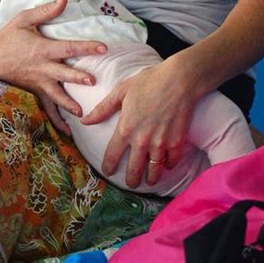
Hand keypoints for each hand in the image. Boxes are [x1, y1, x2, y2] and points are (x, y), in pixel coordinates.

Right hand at [0, 0, 106, 134]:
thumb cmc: (9, 35)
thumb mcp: (24, 19)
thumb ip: (46, 10)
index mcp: (42, 49)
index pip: (67, 47)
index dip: (85, 47)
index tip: (102, 47)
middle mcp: (42, 67)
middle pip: (63, 73)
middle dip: (77, 77)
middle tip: (93, 81)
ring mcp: (38, 82)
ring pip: (55, 95)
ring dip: (68, 103)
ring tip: (81, 113)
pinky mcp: (35, 91)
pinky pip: (46, 108)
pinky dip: (56, 120)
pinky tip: (68, 131)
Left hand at [81, 56, 198, 186]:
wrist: (178, 80)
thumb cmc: (148, 81)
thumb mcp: (121, 91)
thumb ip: (103, 109)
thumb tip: (85, 120)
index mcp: (126, 128)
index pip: (112, 155)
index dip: (108, 166)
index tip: (108, 171)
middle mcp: (142, 140)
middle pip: (134, 170)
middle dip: (131, 180)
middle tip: (131, 183)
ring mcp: (160, 143)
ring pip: (154, 171)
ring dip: (150, 178)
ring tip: (149, 181)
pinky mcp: (177, 142)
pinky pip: (171, 162)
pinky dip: (168, 165)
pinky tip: (166, 164)